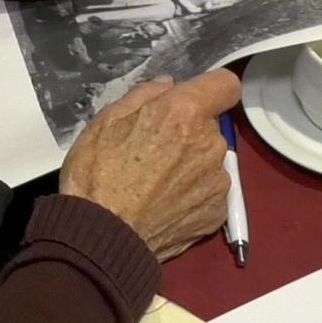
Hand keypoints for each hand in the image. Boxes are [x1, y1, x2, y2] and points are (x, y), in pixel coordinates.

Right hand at [61, 70, 240, 260]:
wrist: (102, 237)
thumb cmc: (97, 174)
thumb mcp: (106, 120)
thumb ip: (143, 95)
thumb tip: (168, 87)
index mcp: (184, 113)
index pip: (225, 85)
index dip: (209, 89)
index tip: (190, 101)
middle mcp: (210, 143)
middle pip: (209, 126)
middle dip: (188, 131)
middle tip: (154, 149)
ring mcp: (217, 181)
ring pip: (210, 160)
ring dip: (191, 164)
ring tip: (157, 183)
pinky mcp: (217, 213)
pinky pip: (210, 191)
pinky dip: (193, 194)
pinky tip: (166, 204)